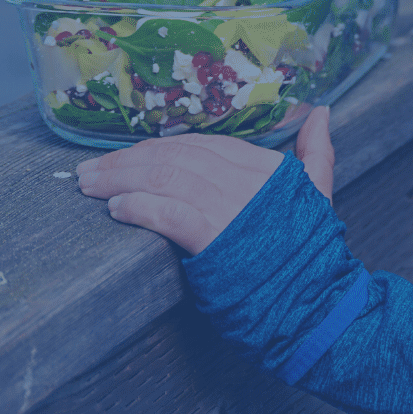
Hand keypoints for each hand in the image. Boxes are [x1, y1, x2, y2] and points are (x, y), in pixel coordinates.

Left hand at [77, 105, 335, 254]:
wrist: (319, 301)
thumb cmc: (314, 253)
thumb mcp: (320, 192)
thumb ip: (316, 151)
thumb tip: (322, 112)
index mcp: (262, 166)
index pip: (200, 144)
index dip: (158, 147)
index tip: (130, 155)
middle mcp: (242, 179)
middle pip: (173, 156)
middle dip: (127, 160)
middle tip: (91, 170)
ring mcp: (228, 206)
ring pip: (164, 177)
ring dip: (120, 179)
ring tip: (90, 185)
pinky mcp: (214, 237)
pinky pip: (168, 213)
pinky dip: (140, 206)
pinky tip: (117, 208)